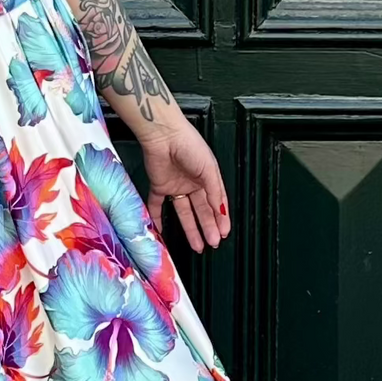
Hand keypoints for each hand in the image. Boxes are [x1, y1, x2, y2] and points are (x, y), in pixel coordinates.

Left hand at [142, 119, 230, 253]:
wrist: (164, 135)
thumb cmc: (189, 145)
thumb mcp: (209, 170)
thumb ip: (214, 192)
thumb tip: (221, 211)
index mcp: (207, 178)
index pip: (217, 203)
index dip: (221, 219)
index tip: (224, 233)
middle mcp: (193, 183)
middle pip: (202, 210)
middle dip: (208, 227)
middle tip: (213, 243)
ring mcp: (176, 186)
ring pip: (184, 212)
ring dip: (191, 229)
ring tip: (197, 245)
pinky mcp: (159, 185)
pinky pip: (157, 205)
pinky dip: (158, 218)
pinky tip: (162, 231)